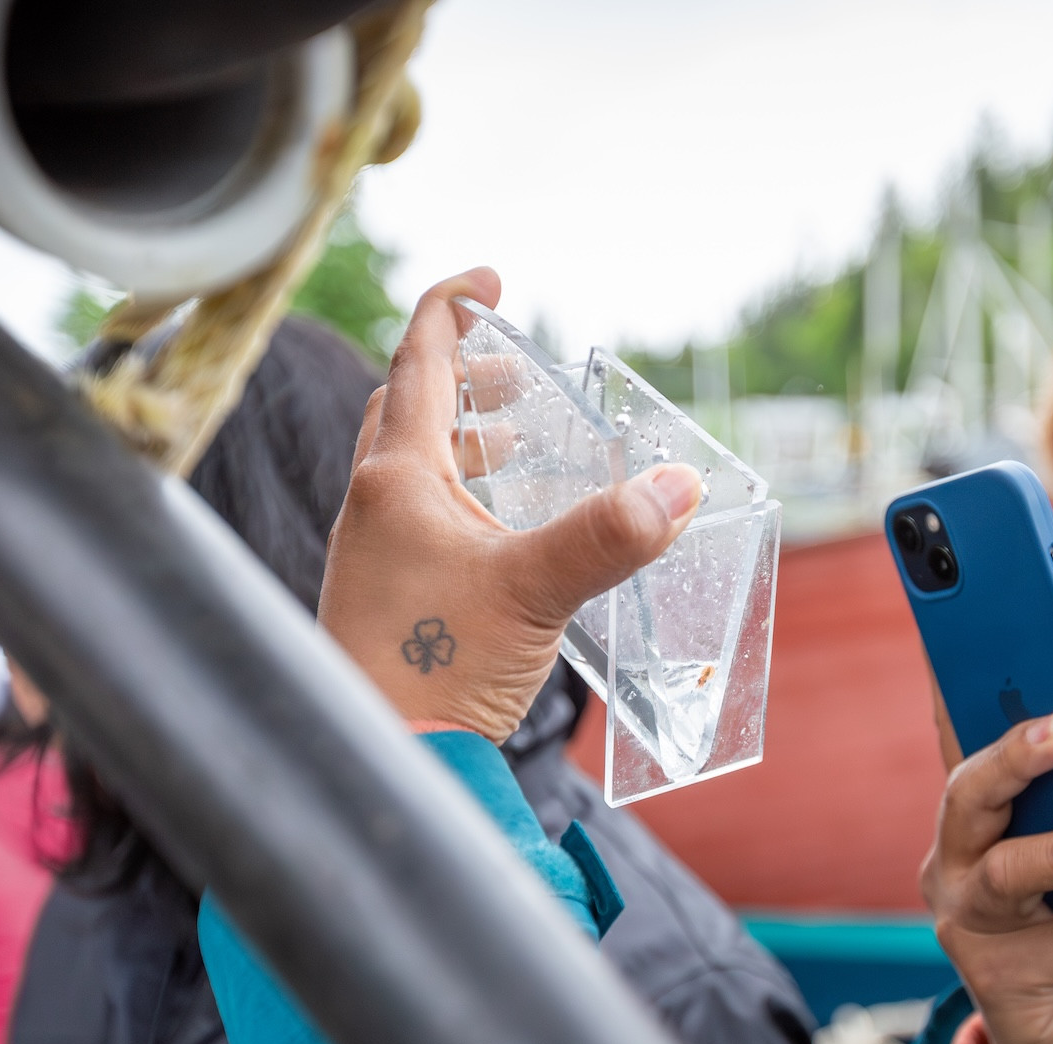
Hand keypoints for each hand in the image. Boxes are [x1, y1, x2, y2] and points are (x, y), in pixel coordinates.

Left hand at [317, 269, 701, 739]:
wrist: (384, 757)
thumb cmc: (436, 670)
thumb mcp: (537, 591)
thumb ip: (609, 535)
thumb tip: (680, 487)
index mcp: (398, 477)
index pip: (420, 359)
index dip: (454, 307)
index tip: (489, 278)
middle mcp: (374, 503)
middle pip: (408, 406)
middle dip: (462, 375)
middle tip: (514, 372)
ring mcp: (372, 550)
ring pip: (408, 463)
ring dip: (459, 437)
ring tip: (513, 443)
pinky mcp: (383, 594)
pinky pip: (414, 514)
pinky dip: (455, 492)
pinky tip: (495, 529)